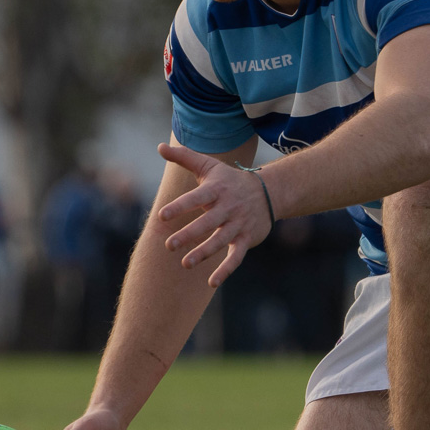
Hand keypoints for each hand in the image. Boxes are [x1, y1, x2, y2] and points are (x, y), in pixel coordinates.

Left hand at [154, 141, 273, 287]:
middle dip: (189, 235)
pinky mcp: (245, 239)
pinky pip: (236, 257)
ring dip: (204, 253)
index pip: (196, 198)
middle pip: (207, 222)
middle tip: (169, 245)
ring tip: (185, 264)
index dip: (180, 207)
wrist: (269, 192)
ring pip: (220, 241)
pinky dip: (226, 270)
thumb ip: (184, 157)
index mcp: (217, 190)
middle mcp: (228, 208)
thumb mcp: (209, 166)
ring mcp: (238, 225)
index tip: (162, 216)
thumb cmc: (230, 180)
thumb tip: (159, 147)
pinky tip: (212, 283)